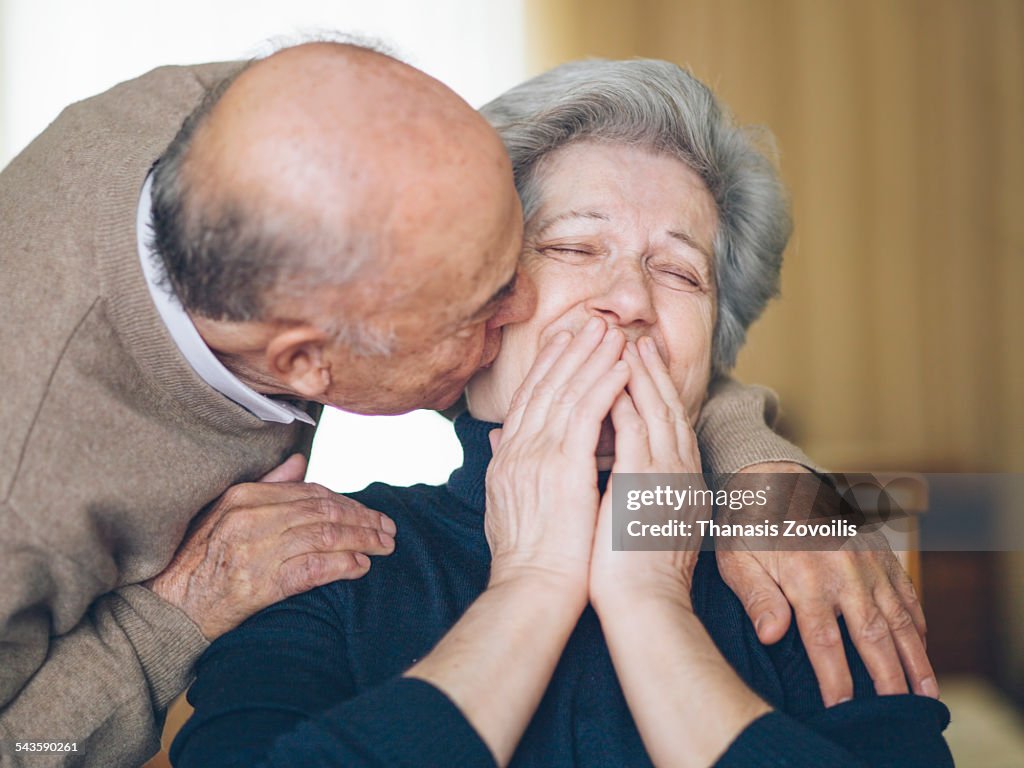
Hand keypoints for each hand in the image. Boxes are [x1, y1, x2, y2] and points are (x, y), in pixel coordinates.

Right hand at [146, 454, 396, 639]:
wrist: (167, 609)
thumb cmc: (196, 561)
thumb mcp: (224, 513)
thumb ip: (266, 486)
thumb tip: (299, 462)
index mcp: (244, 497)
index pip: (311, 493)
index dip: (347, 502)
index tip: (368, 512)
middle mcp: (252, 519)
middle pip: (324, 512)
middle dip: (363, 519)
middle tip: (388, 529)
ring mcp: (256, 550)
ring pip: (325, 537)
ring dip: (362, 541)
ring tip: (384, 546)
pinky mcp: (260, 584)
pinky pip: (313, 569)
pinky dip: (342, 566)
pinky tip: (361, 567)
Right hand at [485, 316, 627, 594]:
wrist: (532, 591)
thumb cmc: (529, 558)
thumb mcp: (506, 505)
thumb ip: (504, 466)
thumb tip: (496, 440)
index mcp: (508, 458)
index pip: (528, 400)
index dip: (547, 366)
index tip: (563, 340)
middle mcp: (517, 450)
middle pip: (545, 386)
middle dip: (570, 351)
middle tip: (591, 322)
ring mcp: (536, 456)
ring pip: (566, 392)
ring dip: (591, 358)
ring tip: (613, 333)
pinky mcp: (560, 468)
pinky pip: (584, 415)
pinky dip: (604, 386)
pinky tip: (622, 367)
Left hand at [590, 338, 709, 609]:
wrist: (645, 609)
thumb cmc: (631, 574)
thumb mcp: (636, 523)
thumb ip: (626, 490)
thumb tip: (605, 470)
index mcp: (679, 485)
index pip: (667, 428)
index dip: (655, 394)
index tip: (640, 366)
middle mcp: (680, 477)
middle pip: (669, 412)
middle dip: (653, 374)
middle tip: (639, 341)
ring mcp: (667, 481)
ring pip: (657, 415)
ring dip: (641, 378)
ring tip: (628, 346)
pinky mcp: (647, 489)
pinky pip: (638, 435)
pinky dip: (627, 405)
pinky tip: (614, 383)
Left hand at [716, 465, 936, 705]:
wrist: (774, 477)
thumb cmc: (747, 525)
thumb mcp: (737, 559)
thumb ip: (756, 597)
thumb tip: (771, 636)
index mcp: (806, 578)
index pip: (824, 641)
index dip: (835, 678)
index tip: (842, 707)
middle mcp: (843, 571)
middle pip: (872, 636)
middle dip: (888, 679)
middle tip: (899, 713)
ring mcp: (866, 560)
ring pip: (899, 617)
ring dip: (915, 658)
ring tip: (925, 694)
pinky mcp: (878, 551)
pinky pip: (905, 591)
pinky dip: (917, 622)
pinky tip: (921, 647)